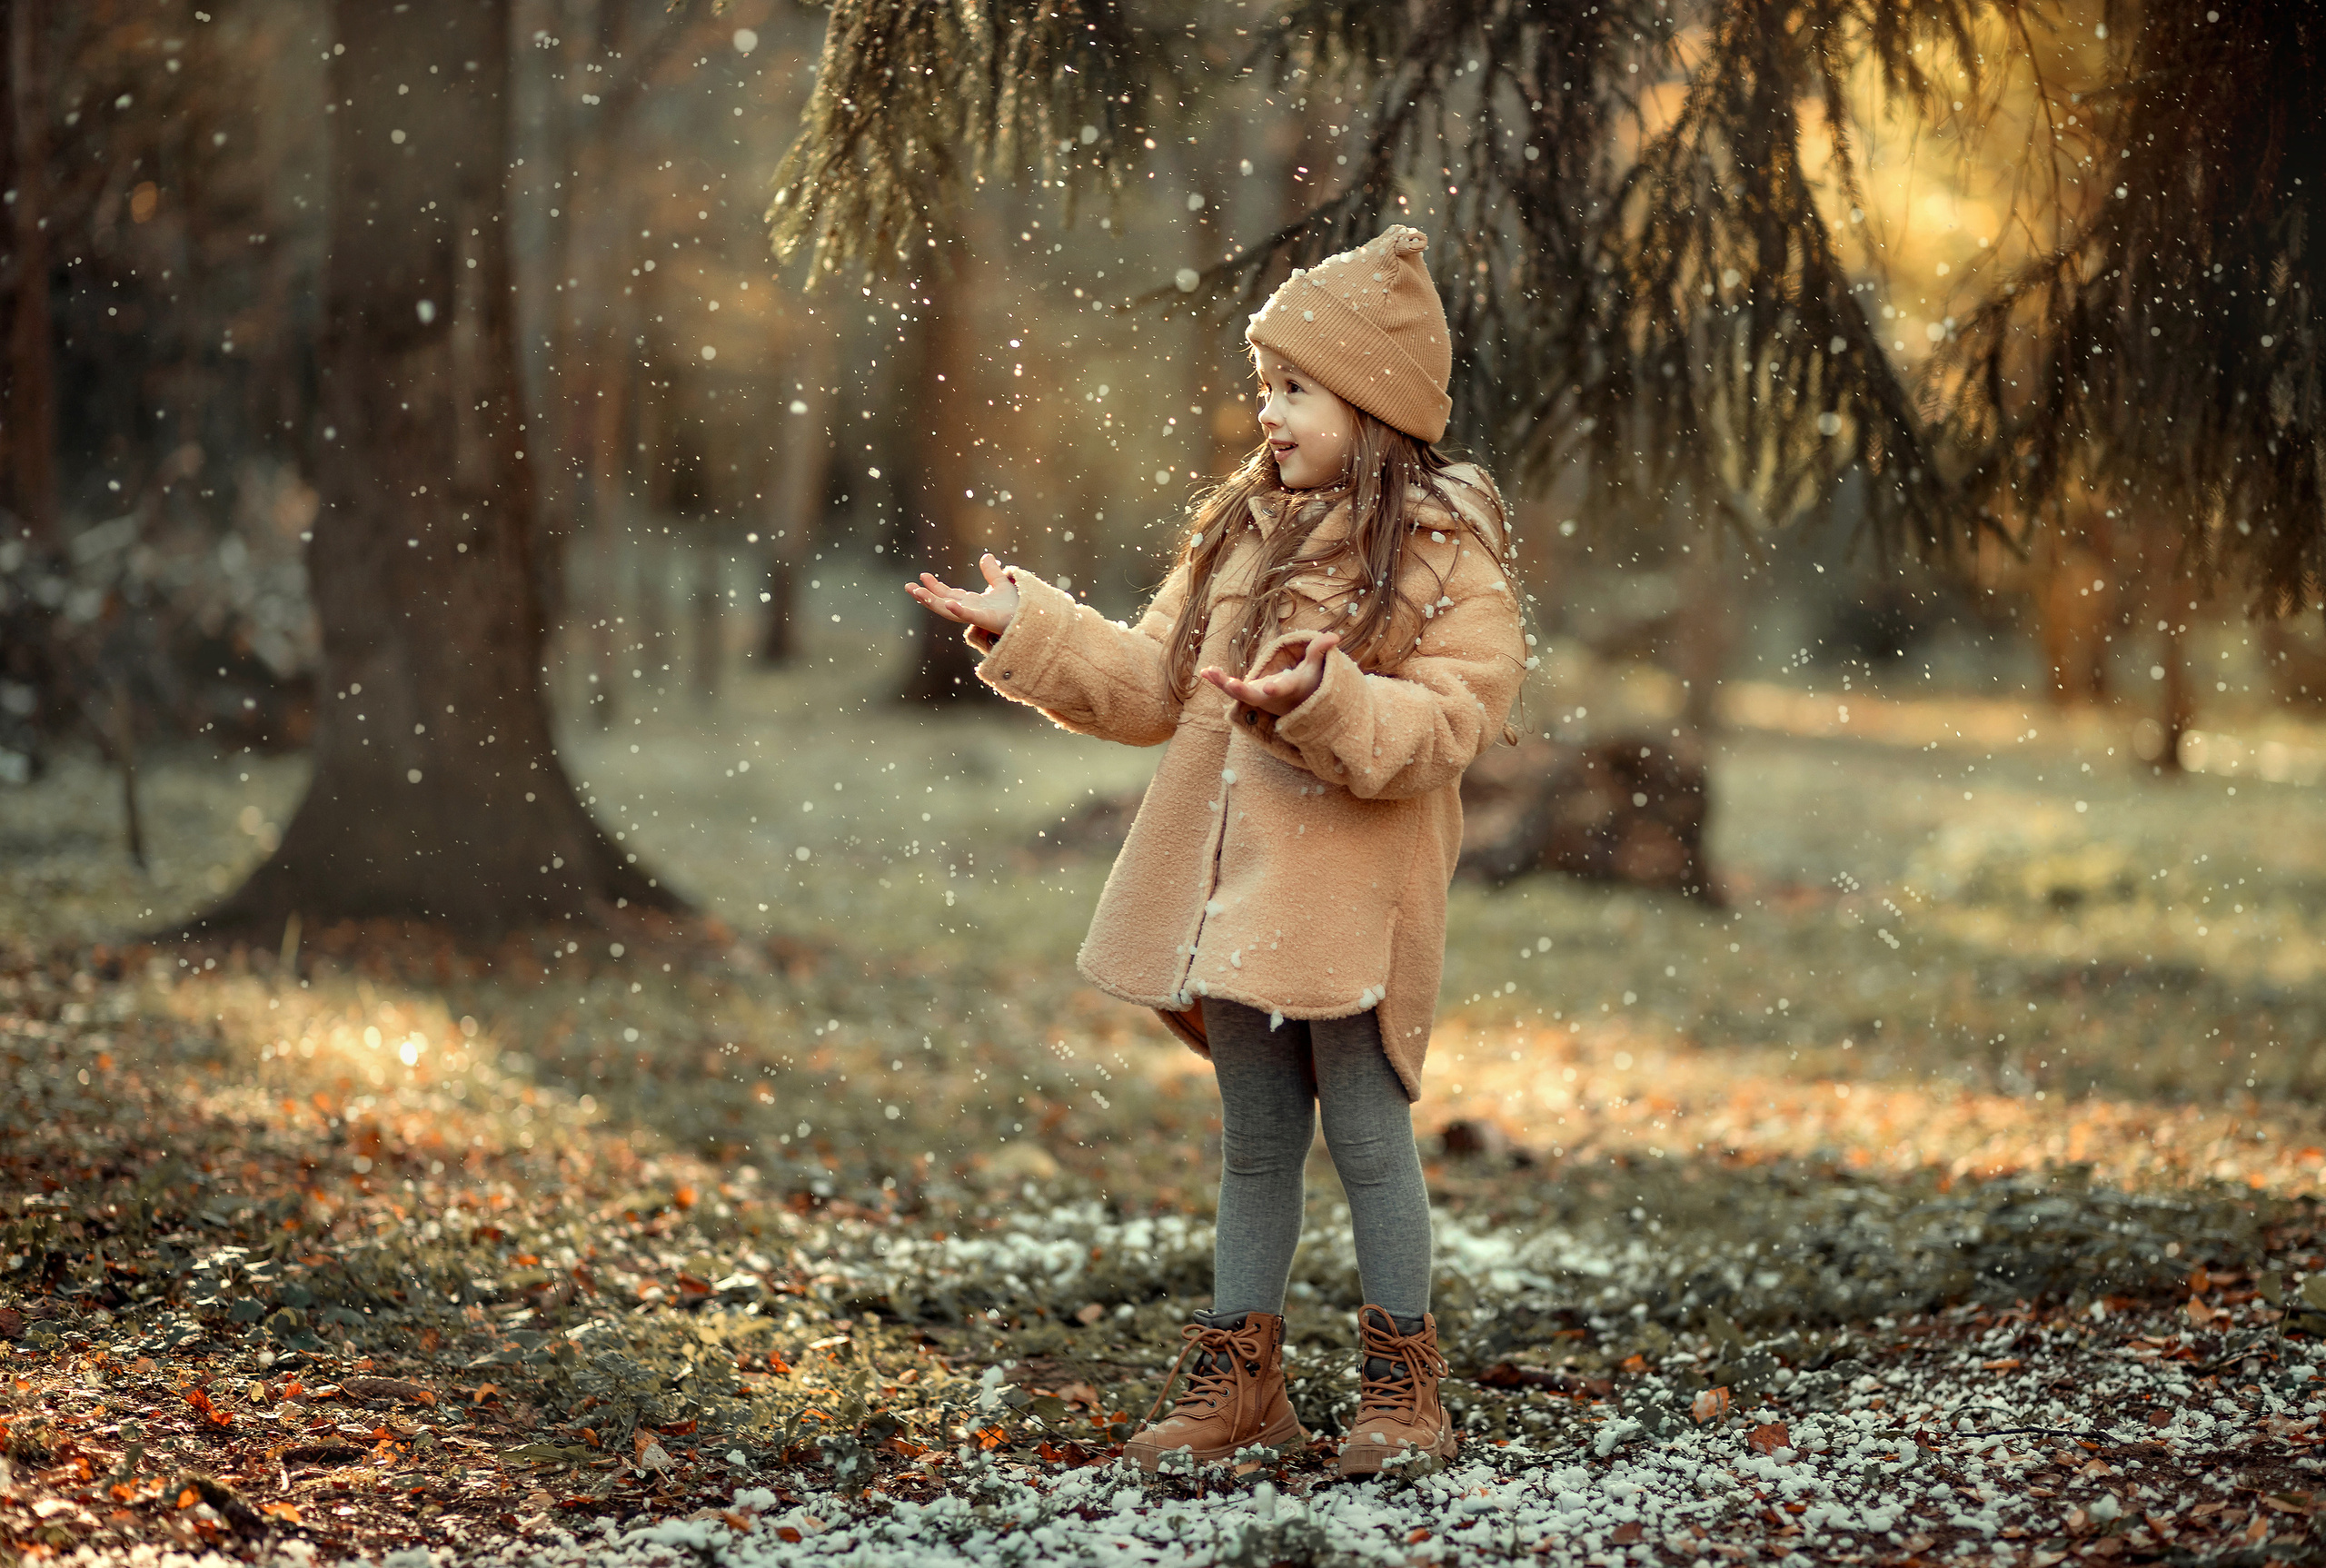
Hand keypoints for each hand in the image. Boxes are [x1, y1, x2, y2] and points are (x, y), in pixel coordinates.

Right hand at [906, 553, 1019, 636]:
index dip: (934, 587)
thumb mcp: (1002, 585)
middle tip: (908, 587)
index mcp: (971, 603)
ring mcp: (977, 616)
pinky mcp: (988, 621)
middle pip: (942, 603)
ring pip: (949, 611)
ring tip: (918, 593)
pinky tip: (948, 603)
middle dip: (925, 596)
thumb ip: (992, 573)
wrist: (1032, 620)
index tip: (922, 576)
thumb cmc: (1017, 608)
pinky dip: (959, 611)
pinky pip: (970, 616)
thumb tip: (987, 556)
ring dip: (933, 603)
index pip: (948, 594)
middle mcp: (970, 611)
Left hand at [1201, 633, 1339, 716]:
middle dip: (1241, 691)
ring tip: (1208, 671)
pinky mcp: (1246, 693)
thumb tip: (1334, 636)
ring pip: (1237, 693)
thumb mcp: (1315, 667)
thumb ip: (1320, 650)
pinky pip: (1229, 688)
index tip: (1268, 687)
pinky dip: (1218, 681)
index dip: (1275, 689)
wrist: (1296, 703)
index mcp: (1288, 689)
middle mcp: (1269, 697)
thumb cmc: (1308, 682)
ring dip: (1222, 683)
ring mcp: (1255, 696)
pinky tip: (1204, 671)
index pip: (1281, 690)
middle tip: (1231, 684)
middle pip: (1253, 696)